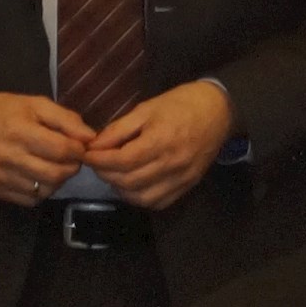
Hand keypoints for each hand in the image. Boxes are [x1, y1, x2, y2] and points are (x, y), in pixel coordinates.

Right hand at [0, 91, 95, 207]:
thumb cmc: (3, 110)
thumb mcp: (35, 104)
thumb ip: (65, 119)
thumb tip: (90, 138)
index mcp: (19, 130)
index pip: (61, 150)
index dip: (79, 150)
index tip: (80, 146)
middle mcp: (7, 156)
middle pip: (55, 174)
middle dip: (72, 167)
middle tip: (70, 158)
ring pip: (44, 190)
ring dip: (57, 180)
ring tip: (53, 165)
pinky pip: (29, 200)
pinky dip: (40, 190)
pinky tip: (38, 175)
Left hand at [87, 81, 232, 210]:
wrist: (219, 110)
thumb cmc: (180, 104)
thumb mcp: (146, 108)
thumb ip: (119, 129)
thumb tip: (94, 146)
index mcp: (161, 140)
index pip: (122, 160)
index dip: (100, 161)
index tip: (86, 155)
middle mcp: (172, 164)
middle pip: (129, 181)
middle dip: (106, 174)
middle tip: (97, 163)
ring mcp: (182, 179)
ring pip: (142, 197)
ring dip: (121, 189)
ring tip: (114, 174)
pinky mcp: (188, 186)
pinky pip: (159, 202)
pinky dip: (140, 198)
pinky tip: (133, 185)